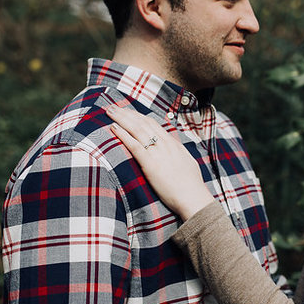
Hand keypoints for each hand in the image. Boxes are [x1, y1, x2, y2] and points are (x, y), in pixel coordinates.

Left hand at [107, 105, 215, 220]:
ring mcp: (157, 153)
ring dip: (121, 119)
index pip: (153, 124)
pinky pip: (134, 145)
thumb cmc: (191, 184)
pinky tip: (113, 127)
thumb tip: (174, 149)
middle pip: (143, 123)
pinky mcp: (150, 163)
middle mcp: (165, 144)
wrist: (192, 196)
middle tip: (114, 107)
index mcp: (173, 144)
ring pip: (137, 129)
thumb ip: (178, 153)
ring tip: (110, 112)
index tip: (128, 112)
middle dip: (127, 113)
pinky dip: (123, 134)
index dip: (138, 116)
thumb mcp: (187, 162)